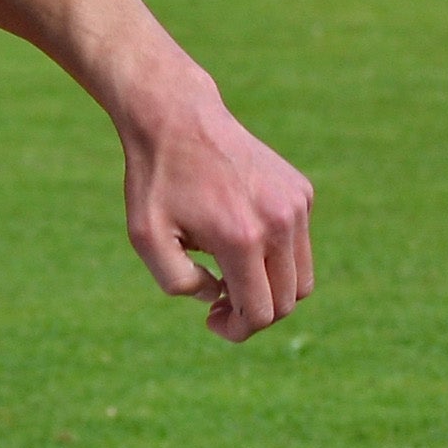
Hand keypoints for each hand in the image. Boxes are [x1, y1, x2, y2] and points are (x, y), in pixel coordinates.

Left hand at [117, 69, 315, 341]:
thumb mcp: (146, 238)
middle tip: (219, 305)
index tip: (211, 321)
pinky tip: (238, 237)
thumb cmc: (156, 180)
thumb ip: (179, 283)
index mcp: (243, 238)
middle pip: (287, 301)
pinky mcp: (302, 191)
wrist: (177, 117)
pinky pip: (299, 244)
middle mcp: (280, 222)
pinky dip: (276, 255)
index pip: (261, 312)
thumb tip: (218, 296)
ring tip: (230, 277)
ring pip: (301, 277)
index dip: (237, 330)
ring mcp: (296, 204)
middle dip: (254, 315)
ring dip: (269, 288)